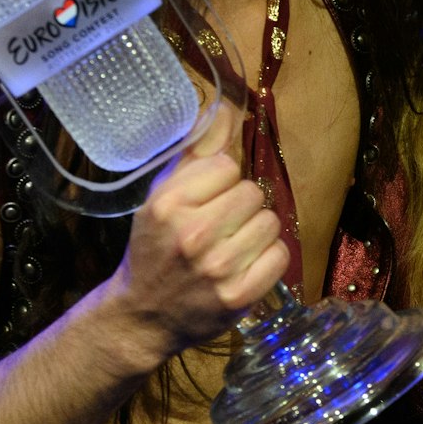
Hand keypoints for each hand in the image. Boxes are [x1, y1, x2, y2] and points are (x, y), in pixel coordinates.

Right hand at [103, 102, 289, 365]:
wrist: (143, 316)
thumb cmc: (156, 248)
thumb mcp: (164, 197)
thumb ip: (197, 151)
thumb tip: (227, 107)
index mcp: (168, 205)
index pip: (227, 165)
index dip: (221, 181)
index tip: (206, 201)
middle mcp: (192, 235)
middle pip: (253, 193)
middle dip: (241, 207)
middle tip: (221, 226)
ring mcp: (217, 268)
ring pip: (270, 222)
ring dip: (257, 232)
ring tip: (232, 246)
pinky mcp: (238, 296)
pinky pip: (280, 256)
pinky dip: (268, 259)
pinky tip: (245, 265)